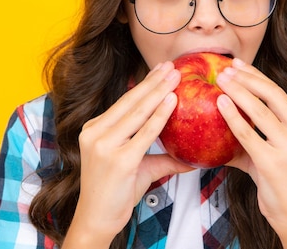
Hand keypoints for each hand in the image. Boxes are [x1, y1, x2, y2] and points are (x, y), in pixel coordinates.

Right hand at [64, 61, 192, 247]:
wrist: (96, 220)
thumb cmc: (114, 193)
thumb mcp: (136, 168)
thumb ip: (162, 158)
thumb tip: (192, 158)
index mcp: (94, 129)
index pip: (124, 101)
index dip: (144, 84)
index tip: (160, 70)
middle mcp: (95, 133)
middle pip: (130, 101)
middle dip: (153, 82)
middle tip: (172, 66)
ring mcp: (104, 145)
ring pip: (137, 112)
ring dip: (158, 92)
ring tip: (175, 76)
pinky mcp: (118, 159)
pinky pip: (144, 133)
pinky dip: (160, 115)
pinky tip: (172, 101)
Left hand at [216, 59, 286, 247]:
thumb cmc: (282, 181)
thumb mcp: (275, 149)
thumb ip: (256, 131)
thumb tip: (224, 110)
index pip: (278, 93)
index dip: (257, 76)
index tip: (238, 64)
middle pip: (272, 95)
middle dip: (247, 78)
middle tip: (226, 68)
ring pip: (260, 111)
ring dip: (238, 91)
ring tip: (221, 80)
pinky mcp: (273, 162)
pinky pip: (248, 134)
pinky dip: (232, 116)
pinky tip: (220, 104)